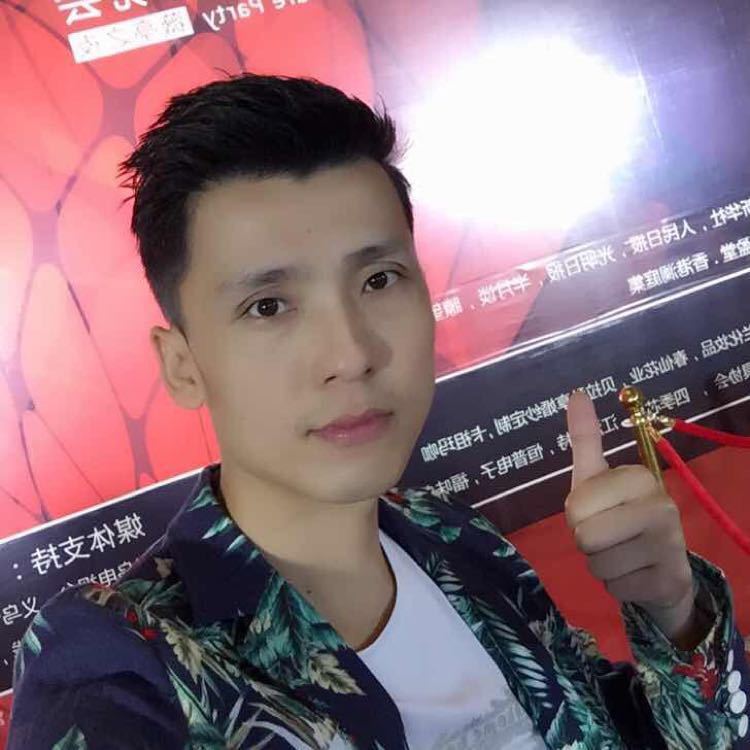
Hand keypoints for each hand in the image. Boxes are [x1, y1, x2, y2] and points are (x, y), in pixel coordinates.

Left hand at [564, 390, 700, 645]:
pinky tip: (635, 576)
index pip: (576, 506)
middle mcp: (661, 505)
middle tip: (608, 538)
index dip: (577, 516)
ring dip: (601, 566)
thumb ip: (586, 439)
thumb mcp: (597, 478)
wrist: (663, 572)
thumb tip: (576, 392)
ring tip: (622, 556)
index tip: (599, 513)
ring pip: (597, 565)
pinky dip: (617, 587)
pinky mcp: (670, 581)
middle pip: (585, 536)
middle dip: (586, 543)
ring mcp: (670, 544)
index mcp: (640, 476)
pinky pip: (615, 589)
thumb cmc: (620, 517)